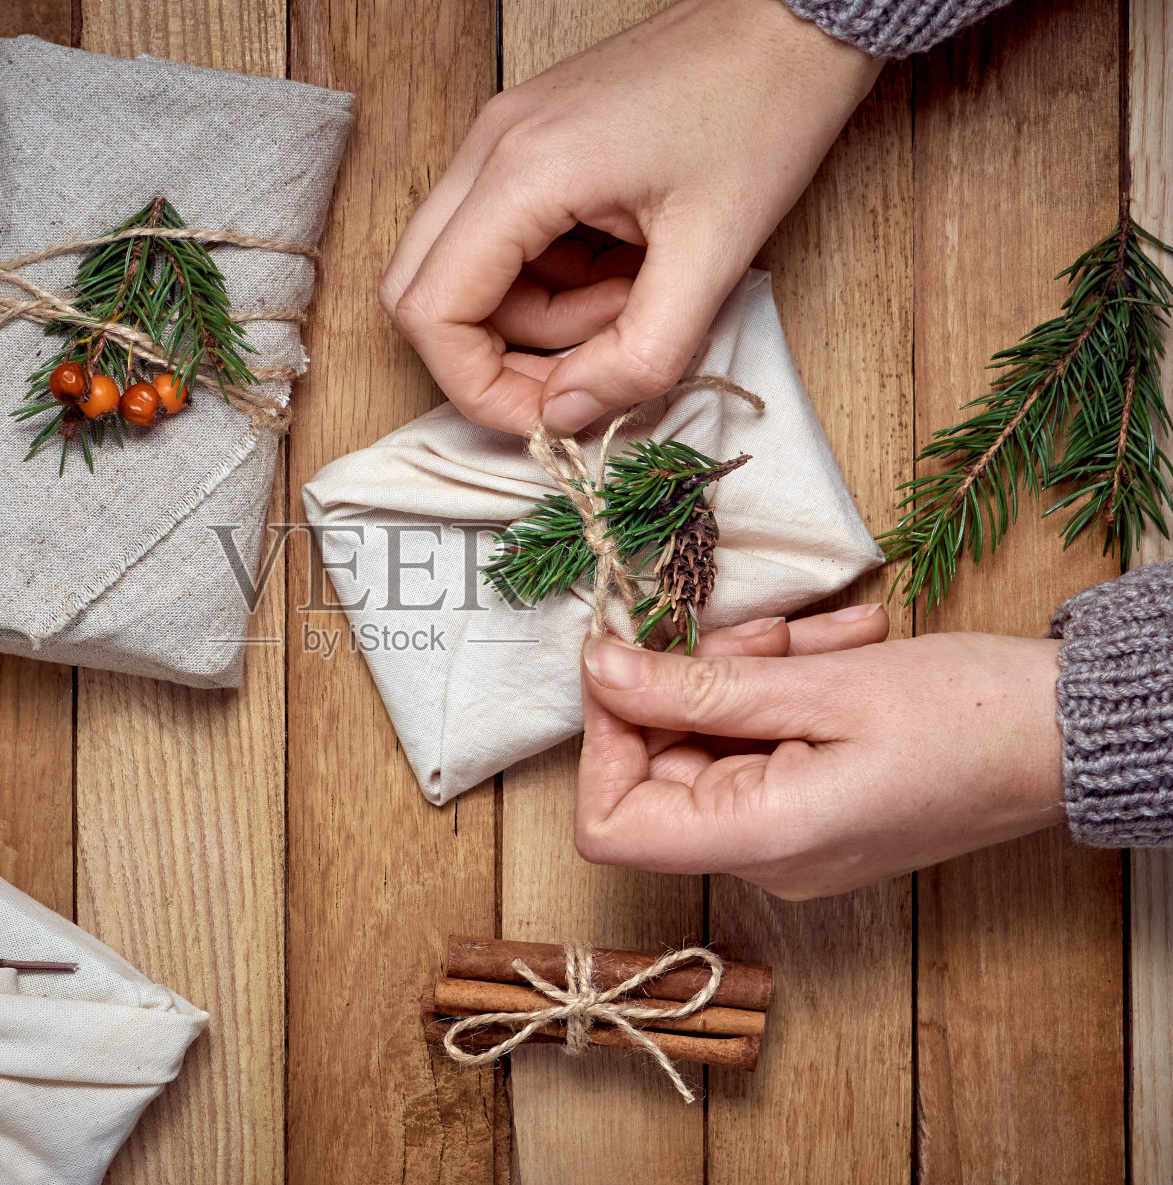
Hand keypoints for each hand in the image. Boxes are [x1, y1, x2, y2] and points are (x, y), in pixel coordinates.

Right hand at [379, 0, 880, 435]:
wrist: (794, 22)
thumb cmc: (763, 112)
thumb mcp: (713, 259)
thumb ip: (637, 357)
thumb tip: (566, 415)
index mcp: (522, 172)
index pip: (431, 312)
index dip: (476, 388)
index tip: (545, 418)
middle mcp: (490, 147)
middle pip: (422, 292)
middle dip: (490, 358)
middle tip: (578, 374)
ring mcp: (503, 139)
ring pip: (463, 272)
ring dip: (536, 318)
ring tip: (630, 301)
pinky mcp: (528, 142)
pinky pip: (501, 240)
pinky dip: (550, 281)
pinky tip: (624, 268)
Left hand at [575, 609, 1066, 899]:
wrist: (1073, 735)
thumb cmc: (967, 715)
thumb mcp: (821, 686)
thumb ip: (697, 684)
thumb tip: (599, 670)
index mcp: (761, 840)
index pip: (610, 823)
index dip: (603, 739)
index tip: (629, 666)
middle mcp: (767, 853)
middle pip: (663, 762)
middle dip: (696, 679)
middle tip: (763, 634)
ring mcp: (792, 831)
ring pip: (716, 735)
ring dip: (751, 670)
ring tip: (824, 637)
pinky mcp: (816, 801)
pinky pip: (764, 737)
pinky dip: (786, 684)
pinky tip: (843, 647)